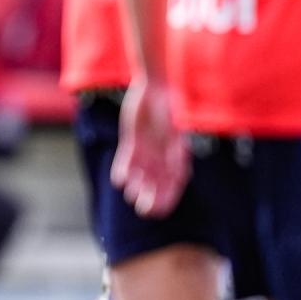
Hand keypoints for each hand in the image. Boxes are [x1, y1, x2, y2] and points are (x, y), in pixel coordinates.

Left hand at [113, 78, 189, 217]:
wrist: (156, 88)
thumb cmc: (173, 107)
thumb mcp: (178, 131)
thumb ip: (178, 152)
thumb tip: (182, 174)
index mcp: (178, 156)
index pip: (174, 184)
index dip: (167, 199)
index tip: (159, 211)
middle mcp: (162, 157)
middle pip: (156, 185)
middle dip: (150, 199)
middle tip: (143, 209)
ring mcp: (147, 150)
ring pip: (140, 175)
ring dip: (136, 186)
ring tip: (131, 193)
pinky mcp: (132, 142)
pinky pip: (126, 160)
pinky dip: (122, 170)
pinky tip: (119, 180)